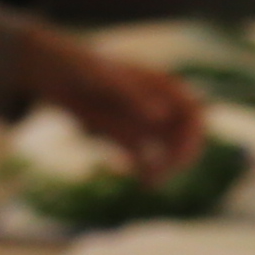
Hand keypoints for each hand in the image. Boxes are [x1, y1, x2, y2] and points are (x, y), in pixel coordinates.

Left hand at [25, 30, 213, 176]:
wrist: (61, 78)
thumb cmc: (87, 70)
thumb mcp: (109, 81)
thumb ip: (134, 97)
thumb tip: (160, 117)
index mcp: (163, 88)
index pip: (193, 114)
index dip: (192, 136)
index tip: (179, 155)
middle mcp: (160, 107)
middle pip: (186, 137)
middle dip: (180, 157)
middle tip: (164, 174)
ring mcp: (146, 124)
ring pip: (169, 152)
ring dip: (165, 169)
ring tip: (149, 185)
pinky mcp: (129, 139)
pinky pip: (146, 160)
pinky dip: (145, 172)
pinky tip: (138, 181)